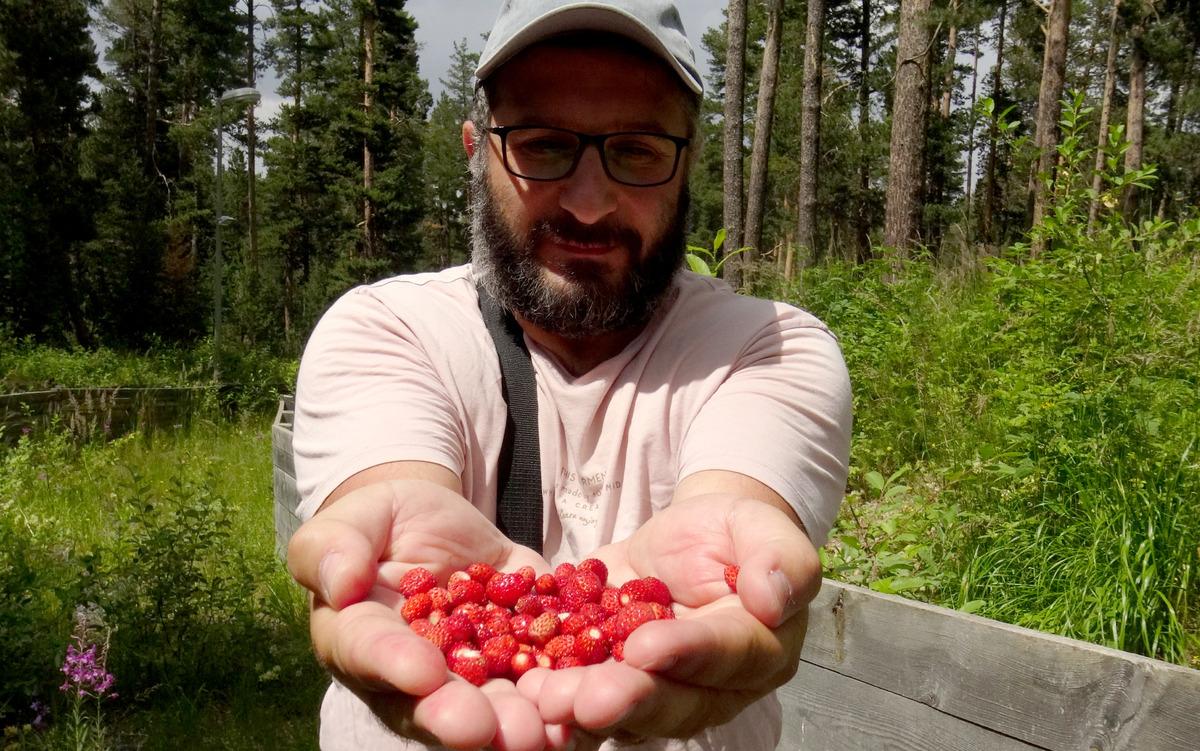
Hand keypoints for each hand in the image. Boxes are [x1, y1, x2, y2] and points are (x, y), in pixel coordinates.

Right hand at [287, 479, 570, 750]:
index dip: (395, 665)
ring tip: (541, 733)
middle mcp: (415, 673)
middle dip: (462, 719)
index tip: (421, 673)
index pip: (371, 654)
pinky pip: (544, 672)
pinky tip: (590, 693)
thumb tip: (340, 583)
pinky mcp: (522, 650)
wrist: (433, 521)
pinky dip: (565, 686)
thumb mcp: (350, 518)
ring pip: (493, 705)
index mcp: (359, 640)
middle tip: (485, 730)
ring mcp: (472, 669)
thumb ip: (332, 547)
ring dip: (516, 722)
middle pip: (434, 704)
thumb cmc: (377, 521)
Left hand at [518, 493, 819, 740]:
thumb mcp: (761, 524)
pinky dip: (558, 697)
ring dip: (584, 708)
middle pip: (676, 702)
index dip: (688, 654)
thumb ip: (780, 557)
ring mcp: (664, 692)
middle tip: (584, 699)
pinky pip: (589, 699)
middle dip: (628, 700)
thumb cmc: (733, 532)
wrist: (691, 538)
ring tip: (545, 699)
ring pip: (629, 712)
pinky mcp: (617, 684)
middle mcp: (715, 686)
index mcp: (761, 648)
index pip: (727, 655)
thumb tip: (774, 598)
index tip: (645, 647)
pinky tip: (525, 689)